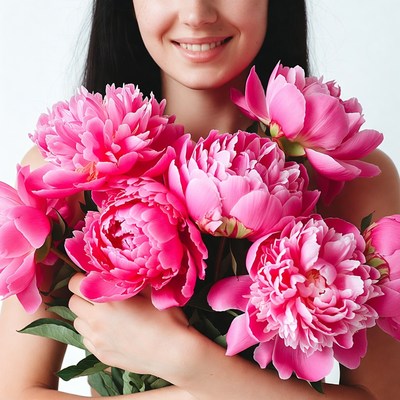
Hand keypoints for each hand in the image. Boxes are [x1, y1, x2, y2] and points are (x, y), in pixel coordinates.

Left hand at [68, 273, 191, 378]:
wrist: (173, 353)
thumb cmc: (166, 320)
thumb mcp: (150, 292)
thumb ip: (131, 279)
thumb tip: (123, 270)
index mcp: (107, 300)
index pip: (76, 284)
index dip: (83, 277)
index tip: (95, 277)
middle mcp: (97, 320)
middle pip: (72, 302)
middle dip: (82, 295)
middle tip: (99, 293)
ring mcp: (97, 340)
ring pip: (77, 322)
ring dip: (86, 314)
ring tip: (105, 312)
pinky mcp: (101, 355)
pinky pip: (86, 339)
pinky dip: (92, 331)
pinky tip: (110, 329)